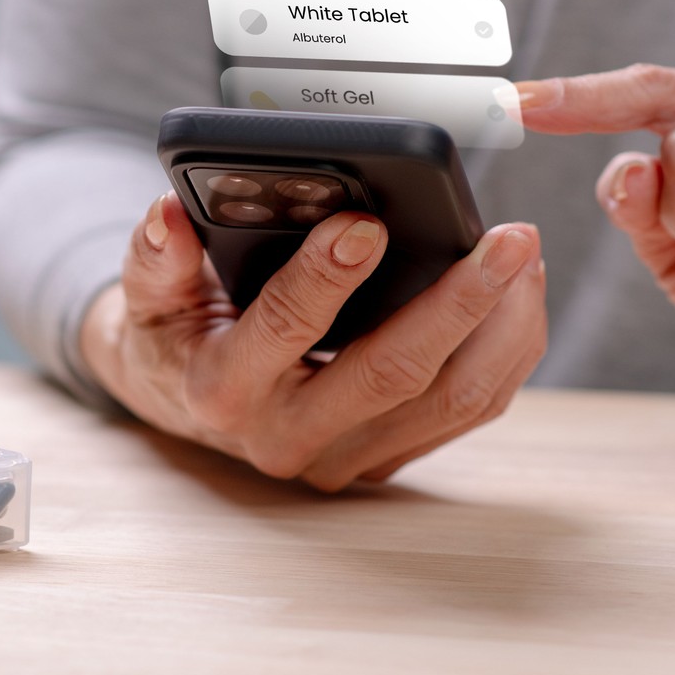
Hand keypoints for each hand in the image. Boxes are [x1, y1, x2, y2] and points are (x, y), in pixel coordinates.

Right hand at [79, 192, 546, 489]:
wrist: (187, 399)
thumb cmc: (176, 330)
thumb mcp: (148, 293)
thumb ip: (156, 256)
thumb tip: (168, 217)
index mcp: (224, 390)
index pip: (285, 329)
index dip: (326, 276)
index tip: (367, 221)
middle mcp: (288, 436)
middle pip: (393, 373)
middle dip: (460, 301)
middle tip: (509, 238)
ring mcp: (344, 457)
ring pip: (450, 400)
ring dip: (502, 328)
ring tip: (526, 258)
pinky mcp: (386, 458)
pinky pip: (466, 412)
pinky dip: (505, 354)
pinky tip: (519, 296)